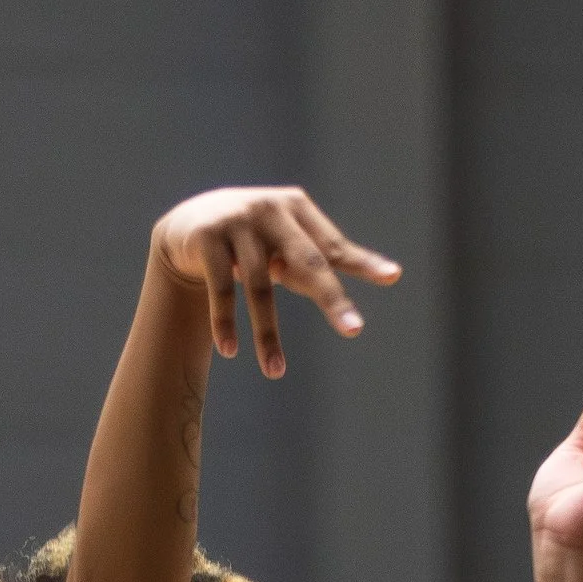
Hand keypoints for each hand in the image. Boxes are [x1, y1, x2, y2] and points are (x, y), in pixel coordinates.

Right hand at [151, 186, 398, 379]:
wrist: (189, 224)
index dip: (363, 262)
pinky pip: (222, 288)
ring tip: (276, 373)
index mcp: (297, 208)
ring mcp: (237, 221)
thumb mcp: (288, 247)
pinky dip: (225, 322)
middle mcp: (271, 209)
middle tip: (355, 330)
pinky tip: (229, 350)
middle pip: (307, 262)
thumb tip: (392, 275)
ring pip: (259, 286)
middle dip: (331, 298)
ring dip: (267, 334)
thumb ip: (328, 260)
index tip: (392, 277)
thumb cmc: (255, 240)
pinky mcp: (207, 238)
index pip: (334, 246)